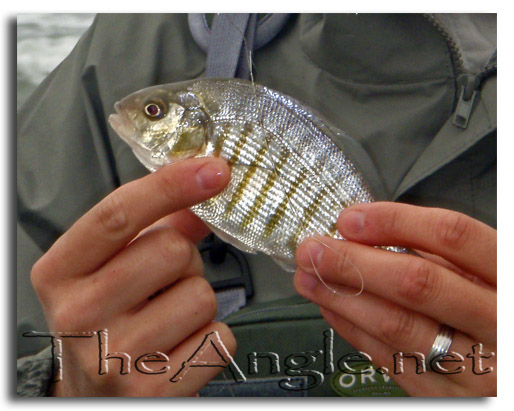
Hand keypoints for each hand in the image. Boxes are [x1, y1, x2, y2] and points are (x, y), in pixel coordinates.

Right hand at [31, 157, 235, 396]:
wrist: (92, 394)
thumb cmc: (102, 321)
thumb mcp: (106, 267)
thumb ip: (151, 225)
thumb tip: (200, 195)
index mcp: (61, 273)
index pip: (118, 214)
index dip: (171, 185)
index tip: (212, 170)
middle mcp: (80, 315)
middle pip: (173, 250)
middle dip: (185, 261)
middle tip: (166, 282)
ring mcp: (115, 359)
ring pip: (202, 296)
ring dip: (198, 303)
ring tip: (169, 318)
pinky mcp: (153, 392)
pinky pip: (218, 339)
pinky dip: (211, 339)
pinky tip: (180, 347)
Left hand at [294, 202, 495, 396]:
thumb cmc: (502, 313)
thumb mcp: (493, 274)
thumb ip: (448, 256)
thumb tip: (377, 235)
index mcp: (510, 278)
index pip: (451, 237)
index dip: (395, 222)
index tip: (351, 218)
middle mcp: (498, 323)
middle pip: (416, 283)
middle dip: (354, 262)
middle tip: (313, 250)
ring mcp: (476, 366)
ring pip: (397, 326)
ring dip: (342, 298)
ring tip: (309, 278)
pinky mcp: (448, 396)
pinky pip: (393, 360)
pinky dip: (355, 331)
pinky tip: (333, 310)